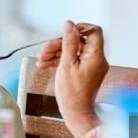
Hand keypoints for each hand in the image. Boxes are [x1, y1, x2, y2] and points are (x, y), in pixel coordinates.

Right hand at [37, 21, 108, 137]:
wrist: (75, 113)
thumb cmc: (72, 93)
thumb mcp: (66, 64)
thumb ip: (68, 42)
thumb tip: (69, 24)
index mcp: (96, 55)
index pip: (94, 31)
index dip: (79, 28)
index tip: (65, 32)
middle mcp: (96, 59)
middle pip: (78, 41)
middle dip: (59, 44)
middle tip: (44, 51)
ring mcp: (91, 66)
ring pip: (73, 51)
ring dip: (55, 53)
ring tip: (41, 60)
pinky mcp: (85, 72)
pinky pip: (73, 60)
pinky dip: (60, 61)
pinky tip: (45, 64)